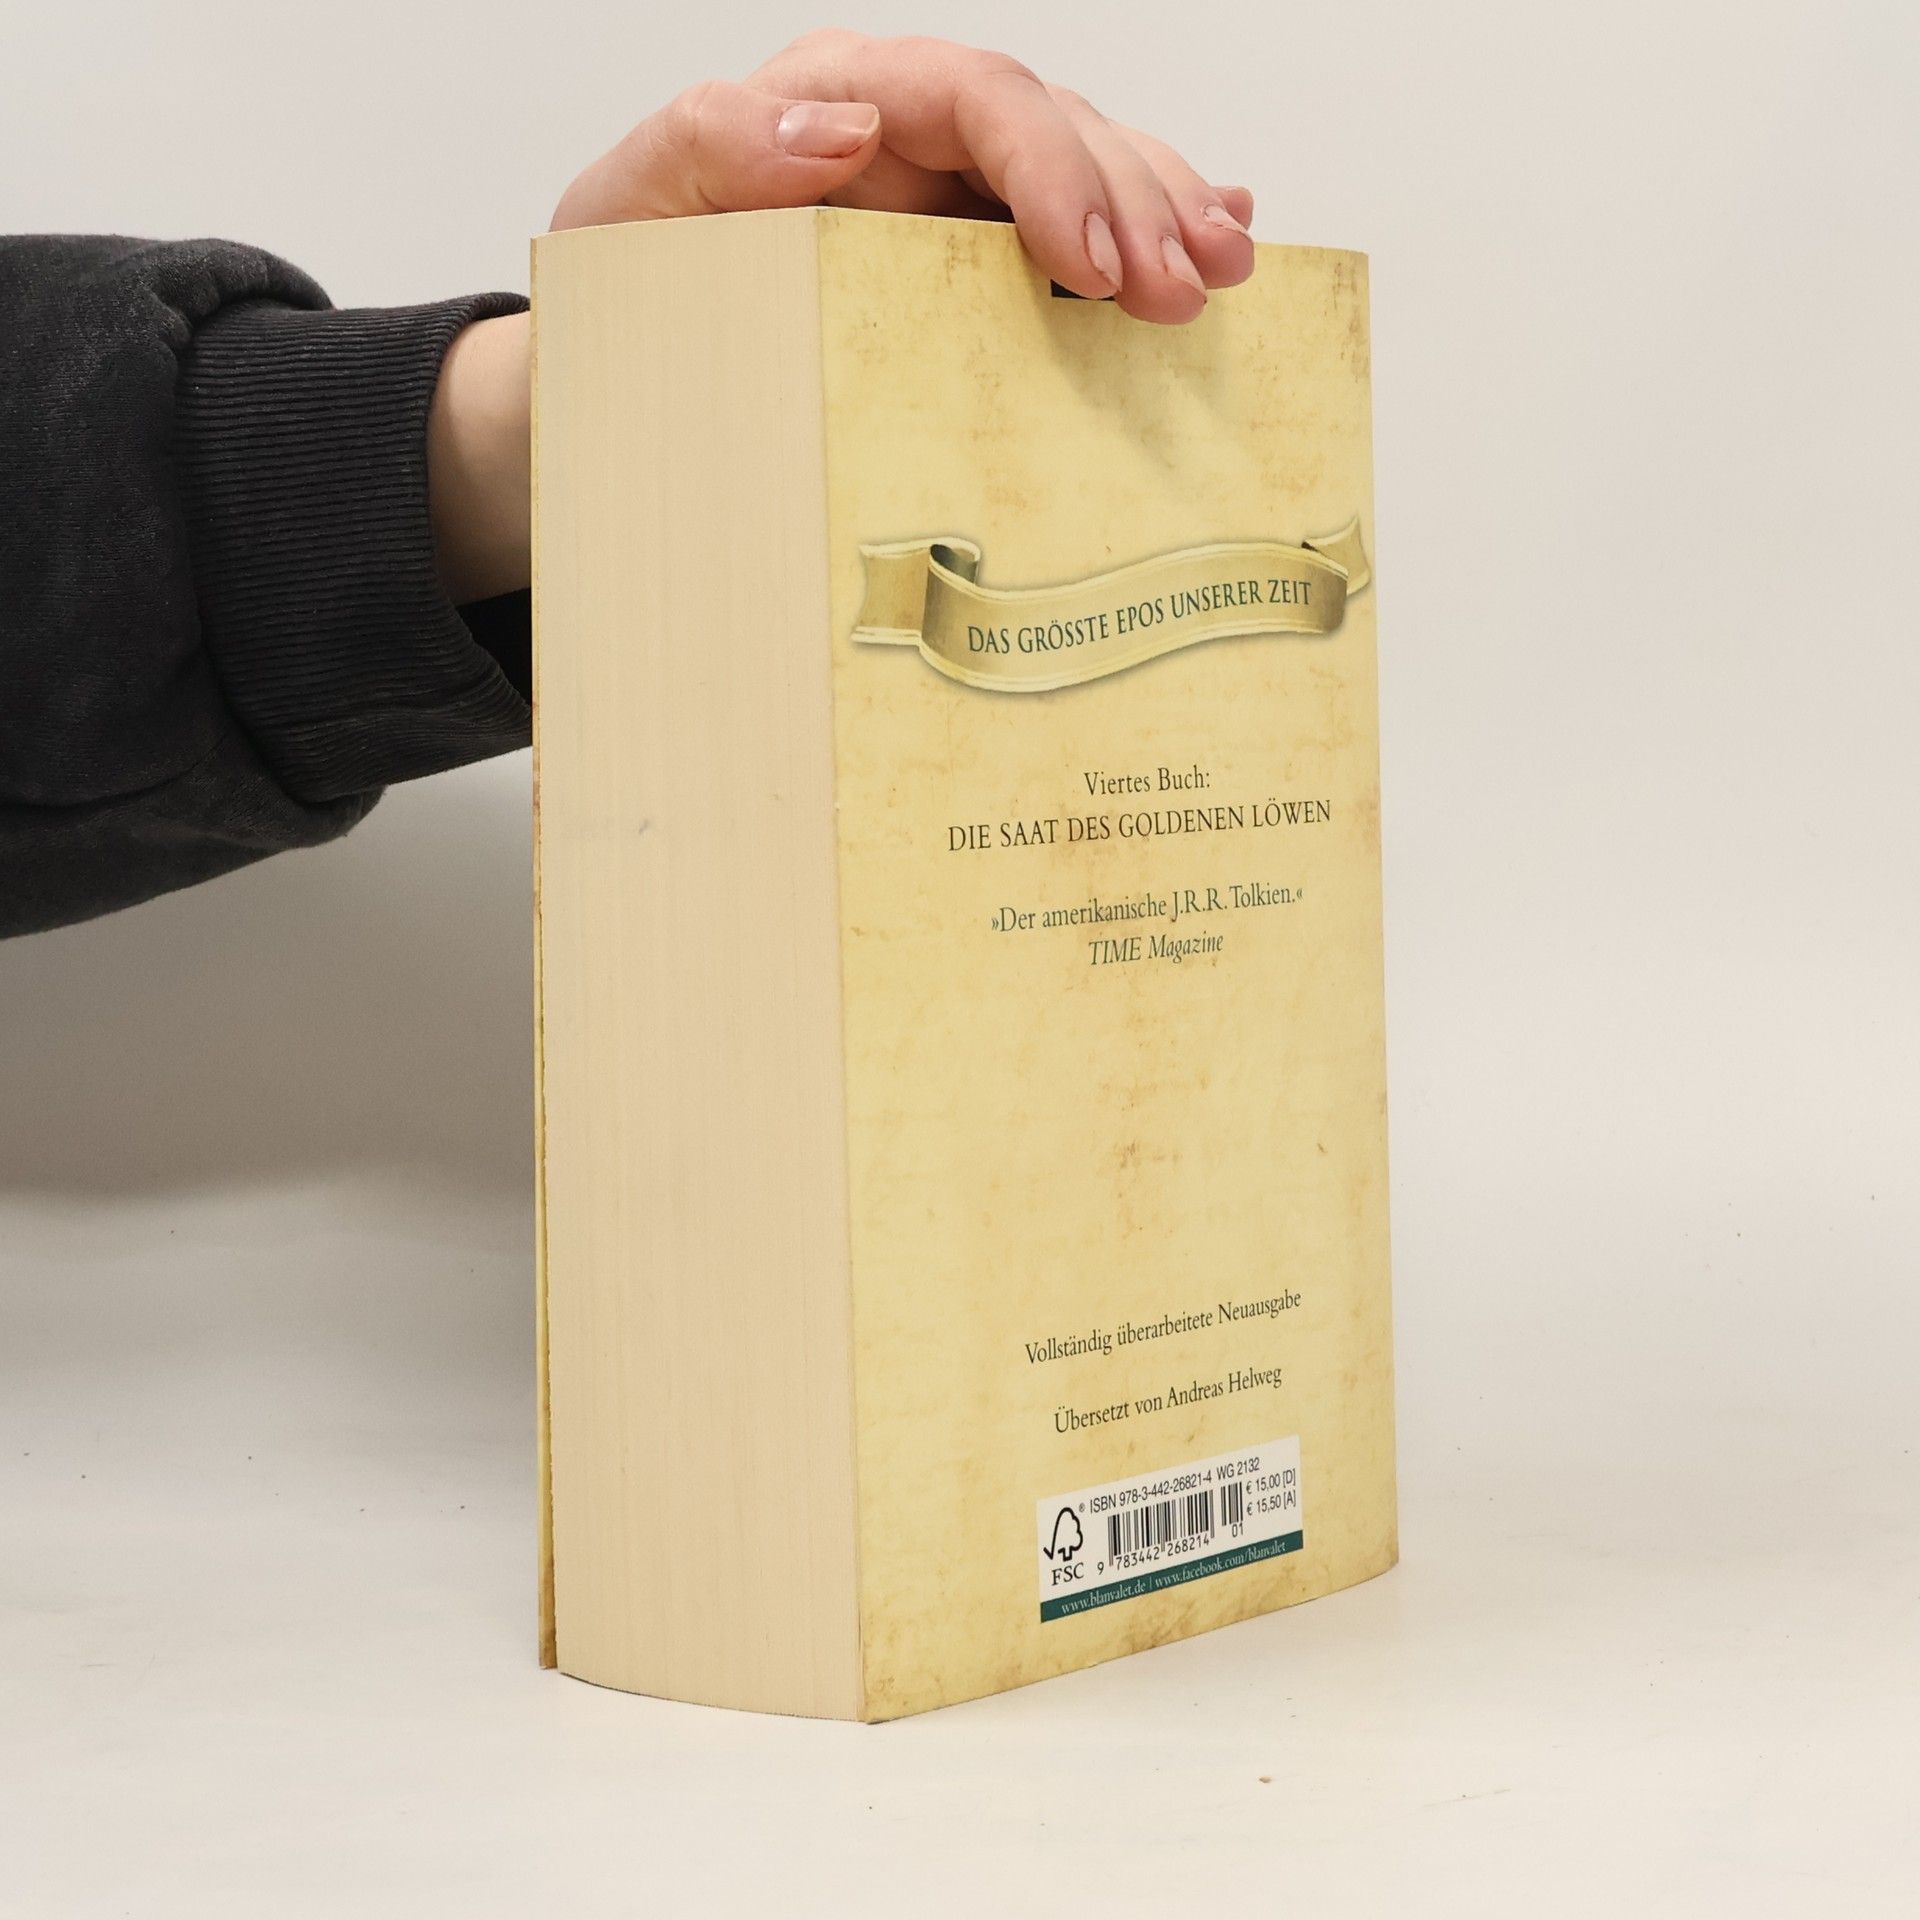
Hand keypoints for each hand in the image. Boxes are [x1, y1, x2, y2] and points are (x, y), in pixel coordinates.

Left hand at [553, 30, 1253, 325]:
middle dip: (1136, 205)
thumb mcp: (629, 207)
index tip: (1095, 264)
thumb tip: (839, 128)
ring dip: (1168, 215)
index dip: (1053, 168)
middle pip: (1056, 131)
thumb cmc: (630, 281)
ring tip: (1226, 270)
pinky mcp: (978, 254)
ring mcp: (954, 193)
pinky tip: (1223, 232)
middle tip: (1188, 291)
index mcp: (839, 101)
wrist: (631, 359)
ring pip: (1090, 169)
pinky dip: (1154, 223)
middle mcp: (912, 135)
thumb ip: (713, 144)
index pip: (976, 96)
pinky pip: (1081, 224)